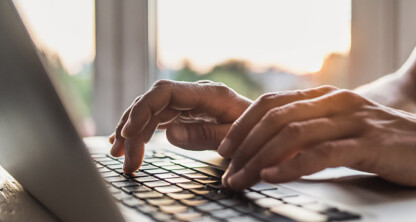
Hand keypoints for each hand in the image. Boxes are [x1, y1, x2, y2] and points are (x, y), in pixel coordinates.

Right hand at [109, 80, 250, 173]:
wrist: (264, 127)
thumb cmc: (254, 131)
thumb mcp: (235, 137)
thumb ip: (205, 135)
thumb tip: (170, 134)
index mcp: (207, 94)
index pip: (165, 92)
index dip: (142, 109)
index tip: (128, 133)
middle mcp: (194, 95)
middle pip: (152, 103)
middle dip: (133, 128)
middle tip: (123, 158)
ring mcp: (187, 103)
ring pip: (150, 111)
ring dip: (132, 131)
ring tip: (120, 155)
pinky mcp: (184, 113)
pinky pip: (157, 118)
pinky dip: (142, 131)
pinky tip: (130, 143)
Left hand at [218, 85, 415, 189]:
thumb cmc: (378, 141)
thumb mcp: (337, 130)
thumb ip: (307, 133)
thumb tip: (266, 150)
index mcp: (323, 97)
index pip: (271, 103)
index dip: (243, 124)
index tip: (225, 147)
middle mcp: (334, 102)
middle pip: (275, 118)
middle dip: (245, 145)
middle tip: (229, 170)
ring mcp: (352, 120)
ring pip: (293, 134)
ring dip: (260, 159)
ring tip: (242, 178)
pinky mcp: (368, 143)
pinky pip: (321, 153)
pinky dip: (292, 165)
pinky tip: (272, 176)